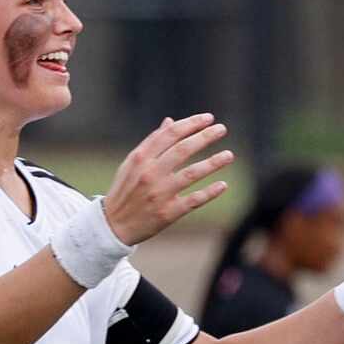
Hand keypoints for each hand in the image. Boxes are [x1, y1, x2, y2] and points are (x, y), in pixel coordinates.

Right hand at [100, 114, 232, 246]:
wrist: (114, 224)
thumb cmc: (126, 189)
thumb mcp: (133, 163)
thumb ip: (152, 143)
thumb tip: (171, 122)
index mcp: (141, 158)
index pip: (169, 135)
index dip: (190, 124)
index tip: (208, 118)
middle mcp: (150, 173)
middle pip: (182, 150)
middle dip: (205, 137)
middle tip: (222, 129)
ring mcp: (160, 193)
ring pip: (192, 174)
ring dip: (213, 163)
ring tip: (230, 155)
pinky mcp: (168, 212)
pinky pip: (194, 200)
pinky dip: (210, 192)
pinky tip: (223, 185)